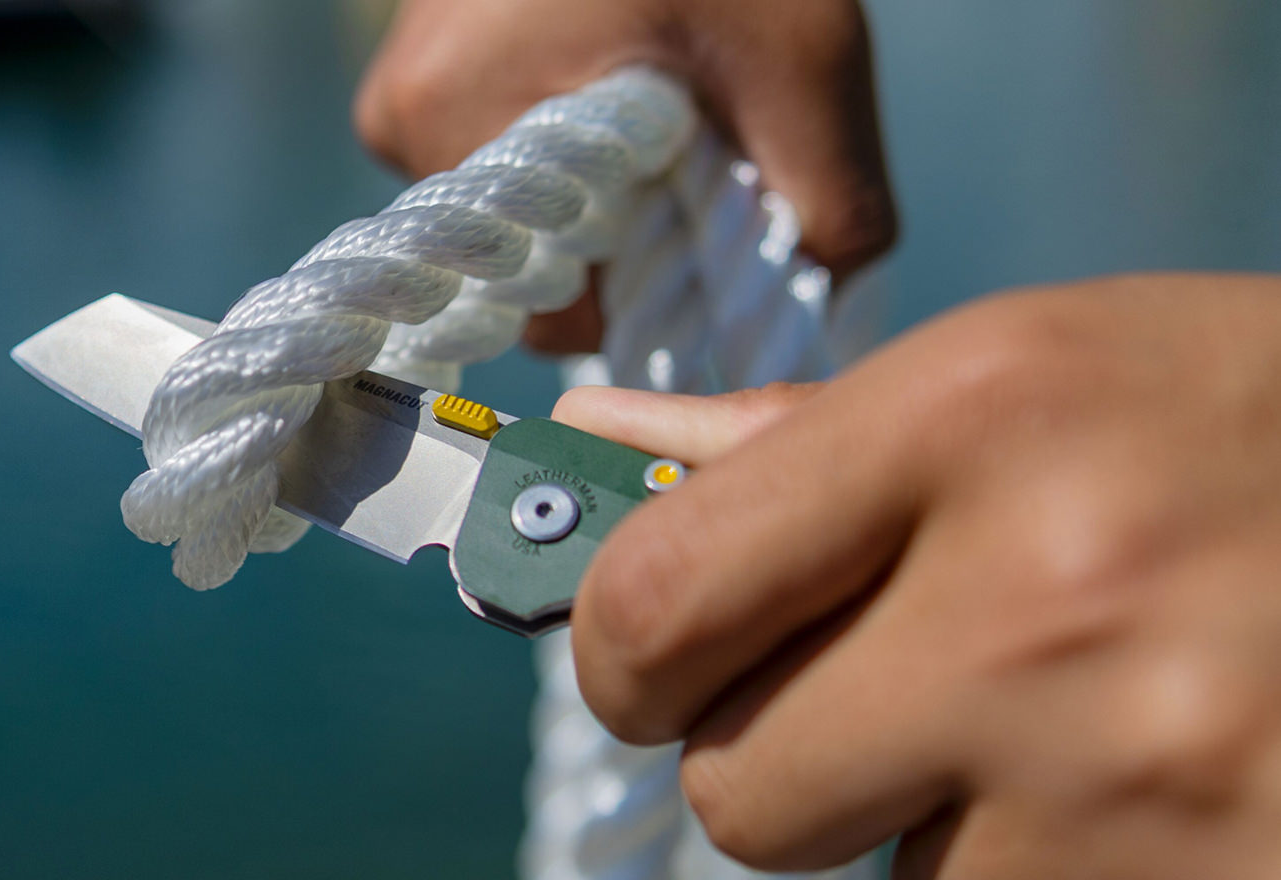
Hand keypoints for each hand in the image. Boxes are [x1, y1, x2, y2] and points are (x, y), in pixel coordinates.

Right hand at [353, 0, 896, 352]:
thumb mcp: (803, 61)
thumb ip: (834, 204)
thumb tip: (824, 312)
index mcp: (454, 121)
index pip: (553, 309)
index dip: (648, 286)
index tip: (701, 221)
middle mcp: (400, 117)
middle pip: (528, 260)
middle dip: (618, 230)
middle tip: (683, 145)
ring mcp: (395, 92)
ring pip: (511, 212)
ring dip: (588, 185)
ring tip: (645, 101)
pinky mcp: (407, 71)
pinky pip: (490, 152)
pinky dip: (558, 138)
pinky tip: (604, 74)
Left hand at [556, 274, 1280, 877]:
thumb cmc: (1243, 430)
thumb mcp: (1034, 373)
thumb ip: (796, 440)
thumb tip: (595, 438)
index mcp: (977, 417)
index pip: (660, 597)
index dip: (620, 655)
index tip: (647, 665)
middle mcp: (1050, 598)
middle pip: (743, 788)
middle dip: (785, 758)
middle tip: (892, 697)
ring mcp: (1140, 775)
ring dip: (941, 822)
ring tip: (1077, 725)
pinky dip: (1043, 873)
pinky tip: (1139, 789)